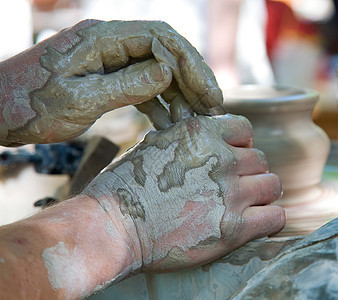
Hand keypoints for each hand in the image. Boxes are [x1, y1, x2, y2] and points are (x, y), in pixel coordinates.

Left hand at [0, 20, 221, 144]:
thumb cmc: (28, 106)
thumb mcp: (78, 99)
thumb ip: (125, 84)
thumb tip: (168, 71)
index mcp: (102, 39)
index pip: (161, 40)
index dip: (191, 66)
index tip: (210, 94)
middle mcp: (109, 45)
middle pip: (164, 53)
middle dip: (191, 81)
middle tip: (211, 108)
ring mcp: (109, 61)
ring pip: (155, 71)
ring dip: (178, 95)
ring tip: (194, 120)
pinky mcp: (106, 78)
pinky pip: (140, 86)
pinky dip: (158, 104)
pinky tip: (168, 123)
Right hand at [83, 114, 284, 271]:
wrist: (114, 225)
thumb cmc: (125, 186)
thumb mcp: (153, 145)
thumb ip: (185, 141)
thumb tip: (203, 142)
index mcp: (200, 133)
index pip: (245, 129)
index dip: (241, 144)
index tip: (232, 157)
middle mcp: (220, 158)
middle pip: (260, 159)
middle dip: (248, 171)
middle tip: (233, 186)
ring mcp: (229, 193)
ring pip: (271, 185)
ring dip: (261, 194)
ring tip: (244, 204)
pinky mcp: (232, 227)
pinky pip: (274, 217)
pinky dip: (268, 220)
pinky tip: (252, 223)